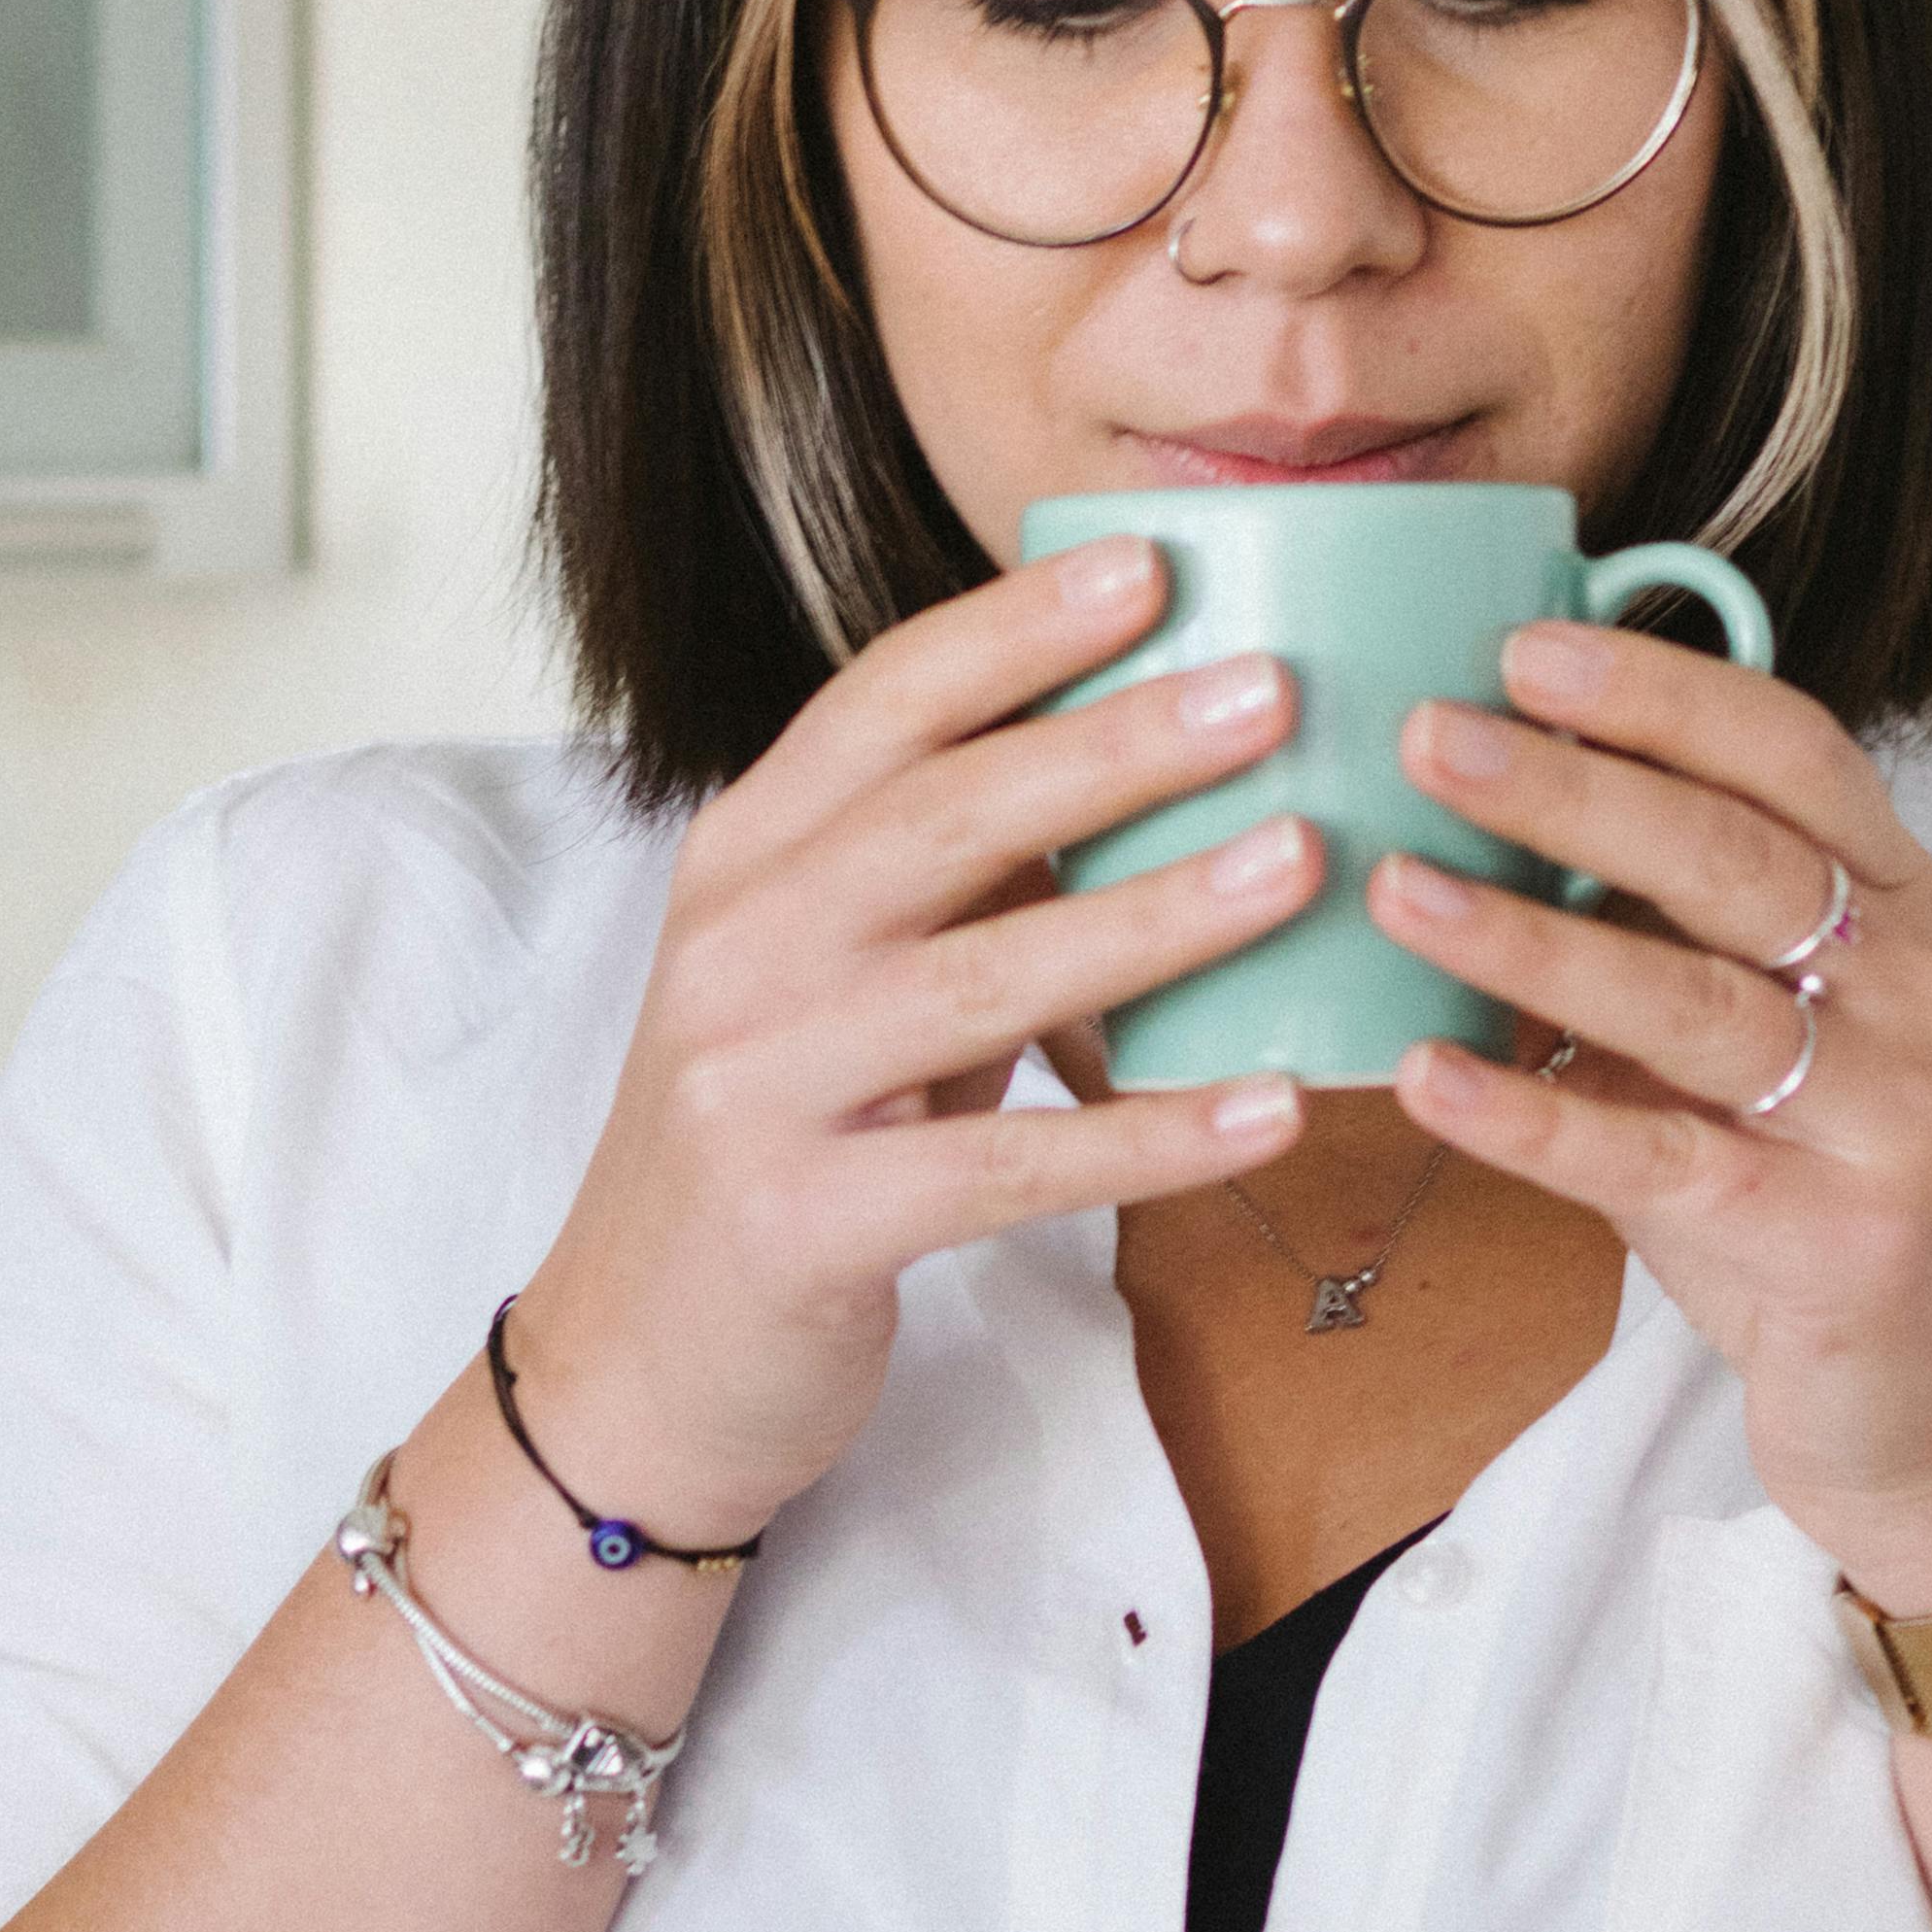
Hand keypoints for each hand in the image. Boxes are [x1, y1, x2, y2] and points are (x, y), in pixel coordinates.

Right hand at [501, 536, 1316, 1547]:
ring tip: (1301, 862)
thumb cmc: (771, 1145)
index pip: (882, 706)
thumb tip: (1135, 757)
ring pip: (983, 978)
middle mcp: (735, 950)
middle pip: (942, 818)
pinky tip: (1272, 1107)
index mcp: (741, 861)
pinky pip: (1009, 1166)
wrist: (631, 1365)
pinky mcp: (806, 1222)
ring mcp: (757, 1085)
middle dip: (1114, 746)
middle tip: (1269, 693)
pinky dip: (1150, 1136)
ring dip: (1157, 917)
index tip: (1162, 566)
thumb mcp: (828, 982)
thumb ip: (941, 881)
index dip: (1018, 633)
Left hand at [1380, 618, 1931, 1614]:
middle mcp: (1918, 995)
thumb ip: (1664, 930)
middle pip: (1735, 858)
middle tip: (1430, 733)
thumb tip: (1483, 801)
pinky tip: (1424, 1077)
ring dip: (1529, 941)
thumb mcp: (1762, 1037)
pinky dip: (1532, 1117)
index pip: (1795, 754)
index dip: (1661, 693)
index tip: (1520, 644)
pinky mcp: (1835, 1244)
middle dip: (1573, 787)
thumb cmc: (1813, 1198)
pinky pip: (1657, 1163)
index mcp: (1904, 910)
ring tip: (1395, 887)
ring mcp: (1891, 1120)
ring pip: (1693, 1003)